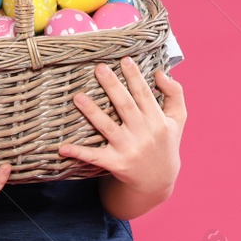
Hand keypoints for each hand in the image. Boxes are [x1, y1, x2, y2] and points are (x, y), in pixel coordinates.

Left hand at [58, 57, 185, 196]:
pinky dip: (79, 153)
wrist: (158, 181)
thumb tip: (159, 73)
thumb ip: (174, 93)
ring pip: (108, 127)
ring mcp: (129, 149)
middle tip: (99, 68)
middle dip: (112, 86)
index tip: (124, 60)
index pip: (144, 94)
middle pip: (125, 106)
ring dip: (92, 112)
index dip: (134, 76)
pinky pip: (95, 156)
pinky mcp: (116, 164)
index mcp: (157, 120)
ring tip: (78, 97)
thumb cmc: (166, 143)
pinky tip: (62, 148)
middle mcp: (143, 133)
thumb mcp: (177, 119)